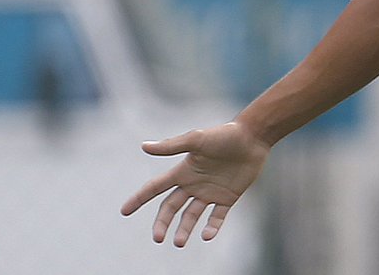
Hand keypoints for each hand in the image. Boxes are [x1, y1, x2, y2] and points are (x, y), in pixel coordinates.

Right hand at [120, 121, 269, 246]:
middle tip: (158, 238)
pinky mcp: (228, 197)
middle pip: (171, 207)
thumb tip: (144, 146)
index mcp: (183, 171)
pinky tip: (207, 235)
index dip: (139, 198)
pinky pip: (216, 217)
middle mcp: (194, 184)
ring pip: (191, 216)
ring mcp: (210, 192)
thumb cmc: (225, 135)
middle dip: (162, 223)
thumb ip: (172, 146)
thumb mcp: (197, 139)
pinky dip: (211, 227)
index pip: (155, 187)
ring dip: (184, 229)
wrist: (254, 137)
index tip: (124, 211)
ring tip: (179, 242)